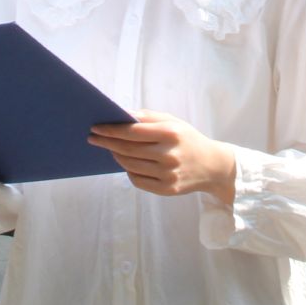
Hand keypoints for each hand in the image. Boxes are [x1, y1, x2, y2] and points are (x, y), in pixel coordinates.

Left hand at [88, 112, 235, 204]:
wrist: (212, 166)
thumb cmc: (187, 139)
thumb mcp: (173, 122)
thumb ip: (147, 117)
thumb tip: (120, 115)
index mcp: (170, 133)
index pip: (132, 131)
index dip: (110, 130)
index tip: (96, 127)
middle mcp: (169, 154)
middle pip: (127, 149)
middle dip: (107, 143)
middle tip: (93, 138)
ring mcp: (168, 174)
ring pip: (130, 165)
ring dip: (116, 156)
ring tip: (111, 149)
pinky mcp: (167, 189)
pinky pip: (137, 180)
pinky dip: (129, 171)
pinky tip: (127, 164)